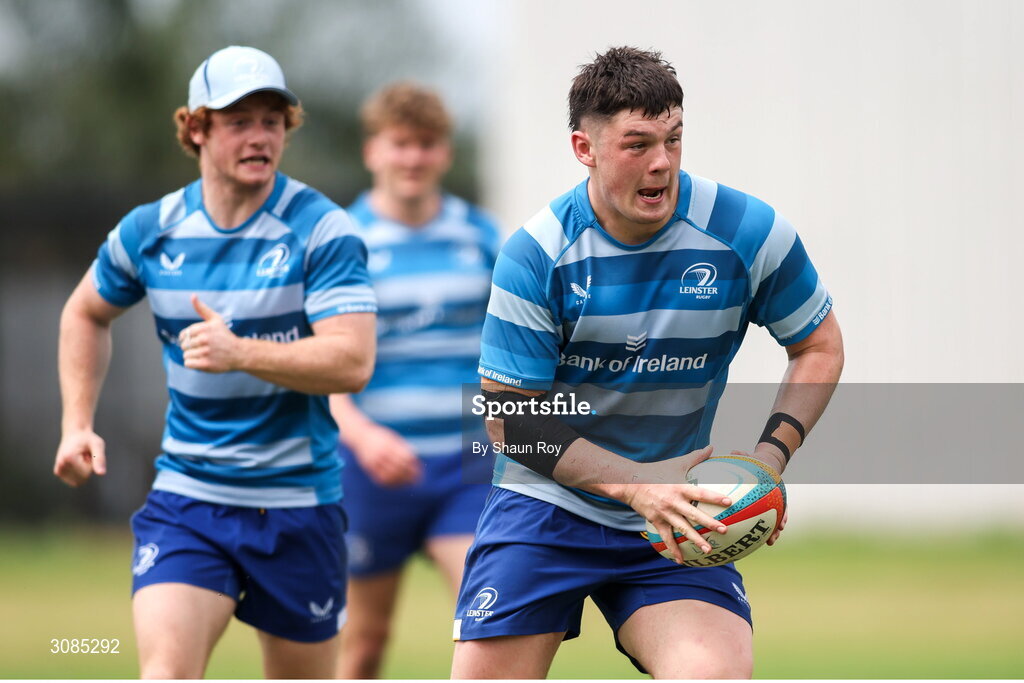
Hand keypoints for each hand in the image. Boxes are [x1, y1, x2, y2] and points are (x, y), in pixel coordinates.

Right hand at [54, 429, 106, 486]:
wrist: (75, 433)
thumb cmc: (87, 438)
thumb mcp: (98, 445)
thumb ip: (100, 459)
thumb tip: (101, 474)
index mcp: (69, 458)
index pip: (86, 474)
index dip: (91, 465)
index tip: (88, 453)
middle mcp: (60, 465)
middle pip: (82, 479)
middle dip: (87, 469)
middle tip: (85, 456)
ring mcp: (58, 470)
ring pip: (78, 481)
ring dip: (83, 471)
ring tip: (81, 458)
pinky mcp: (58, 472)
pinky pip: (74, 481)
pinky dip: (78, 473)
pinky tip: (77, 462)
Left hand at [179, 295, 239, 372]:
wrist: (239, 353)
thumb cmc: (225, 336)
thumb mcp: (216, 319)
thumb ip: (202, 308)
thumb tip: (192, 295)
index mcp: (204, 328)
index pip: (184, 335)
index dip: (188, 338)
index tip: (198, 340)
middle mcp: (204, 339)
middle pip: (184, 345)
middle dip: (191, 347)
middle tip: (204, 348)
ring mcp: (205, 352)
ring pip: (186, 355)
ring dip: (193, 356)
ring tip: (205, 354)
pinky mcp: (206, 364)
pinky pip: (188, 363)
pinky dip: (193, 364)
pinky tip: (203, 361)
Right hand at [348, 424, 421, 487]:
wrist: (360, 435)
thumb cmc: (381, 436)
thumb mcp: (393, 437)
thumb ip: (403, 447)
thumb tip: (415, 457)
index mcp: (389, 445)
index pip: (405, 458)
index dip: (414, 466)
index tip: (420, 471)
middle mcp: (381, 453)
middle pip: (398, 468)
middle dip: (409, 476)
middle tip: (417, 480)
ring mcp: (373, 461)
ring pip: (389, 476)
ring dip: (401, 482)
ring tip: (409, 483)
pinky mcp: (368, 468)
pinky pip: (380, 479)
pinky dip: (390, 484)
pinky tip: (398, 484)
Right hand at [617, 446, 732, 563]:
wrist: (631, 483)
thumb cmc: (657, 471)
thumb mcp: (676, 463)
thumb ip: (696, 457)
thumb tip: (712, 447)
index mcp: (679, 487)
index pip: (700, 493)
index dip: (714, 497)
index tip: (728, 502)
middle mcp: (673, 502)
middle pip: (694, 515)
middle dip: (709, 523)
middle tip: (724, 530)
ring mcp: (665, 513)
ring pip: (683, 529)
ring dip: (696, 540)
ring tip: (709, 549)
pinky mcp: (657, 521)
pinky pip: (667, 538)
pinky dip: (674, 550)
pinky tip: (682, 561)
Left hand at [731, 449, 786, 545]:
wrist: (761, 463)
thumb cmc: (753, 461)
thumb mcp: (749, 457)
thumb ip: (742, 455)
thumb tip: (734, 451)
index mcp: (773, 488)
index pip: (781, 503)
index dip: (782, 515)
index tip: (782, 525)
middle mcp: (774, 497)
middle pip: (779, 515)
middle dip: (777, 528)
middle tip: (774, 538)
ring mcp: (769, 503)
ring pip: (772, 519)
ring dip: (772, 531)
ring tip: (769, 542)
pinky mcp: (761, 507)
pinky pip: (762, 518)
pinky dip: (760, 526)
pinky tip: (757, 536)